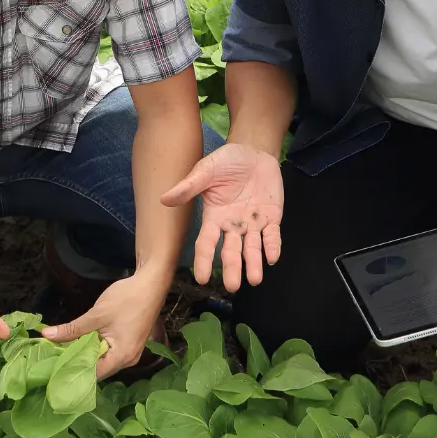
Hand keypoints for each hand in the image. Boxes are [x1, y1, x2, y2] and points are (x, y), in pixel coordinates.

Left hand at [41, 270, 167, 378]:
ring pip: (103, 359)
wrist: (151, 283)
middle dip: (77, 362)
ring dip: (86, 354)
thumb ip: (71, 329)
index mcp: (121, 357)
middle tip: (53, 357)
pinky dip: (95, 347)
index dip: (73, 371)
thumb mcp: (96, 315)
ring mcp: (130, 352)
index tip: (53, 366)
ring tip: (63, 349)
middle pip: (98, 369)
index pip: (93, 374)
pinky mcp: (129, 343)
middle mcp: (128, 360)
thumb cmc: (127, 299)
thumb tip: (45, 336)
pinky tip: (81, 340)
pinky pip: (109, 351)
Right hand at [161, 142, 283, 291]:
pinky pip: (273, 236)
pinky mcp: (272, 218)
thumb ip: (189, 186)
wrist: (254, 151)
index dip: (204, 260)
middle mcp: (233, 226)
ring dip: (253, 264)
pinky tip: (271, 258)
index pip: (207, 243)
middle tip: (233, 286)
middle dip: (232, 268)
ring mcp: (252, 224)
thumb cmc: (226, 162)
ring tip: (254, 279)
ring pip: (252, 248)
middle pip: (231, 251)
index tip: (202, 278)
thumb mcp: (206, 170)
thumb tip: (164, 199)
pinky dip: (272, 247)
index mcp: (214, 217)